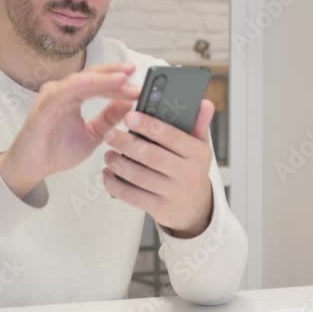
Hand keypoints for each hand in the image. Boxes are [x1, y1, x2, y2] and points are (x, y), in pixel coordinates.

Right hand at [0, 63, 140, 196]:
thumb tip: (129, 104)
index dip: (120, 82)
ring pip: (82, 80)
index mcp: (75, 96)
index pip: (101, 83)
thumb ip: (109, 119)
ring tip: (124, 77)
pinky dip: (82, 84)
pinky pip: (64, 90)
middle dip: (116, 74)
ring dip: (104, 78)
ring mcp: (53, 95)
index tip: (141, 85)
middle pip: (93, 76)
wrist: (32, 168)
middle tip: (135, 73)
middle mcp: (64, 91)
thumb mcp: (93, 134)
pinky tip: (97, 82)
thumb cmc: (56, 151)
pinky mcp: (44, 104)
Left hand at [102, 99, 215, 237]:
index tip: (129, 116)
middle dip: (127, 144)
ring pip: (139, 176)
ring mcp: (173, 193)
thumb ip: (199, 124)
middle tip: (110, 134)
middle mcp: (187, 173)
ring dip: (118, 164)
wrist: (195, 208)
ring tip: (108, 154)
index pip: (171, 135)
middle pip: (151, 156)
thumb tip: (204, 103)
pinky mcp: (160, 209)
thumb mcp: (200, 147)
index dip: (148, 125)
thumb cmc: (191, 170)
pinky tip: (108, 174)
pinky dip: (115, 185)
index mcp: (197, 153)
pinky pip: (132, 196)